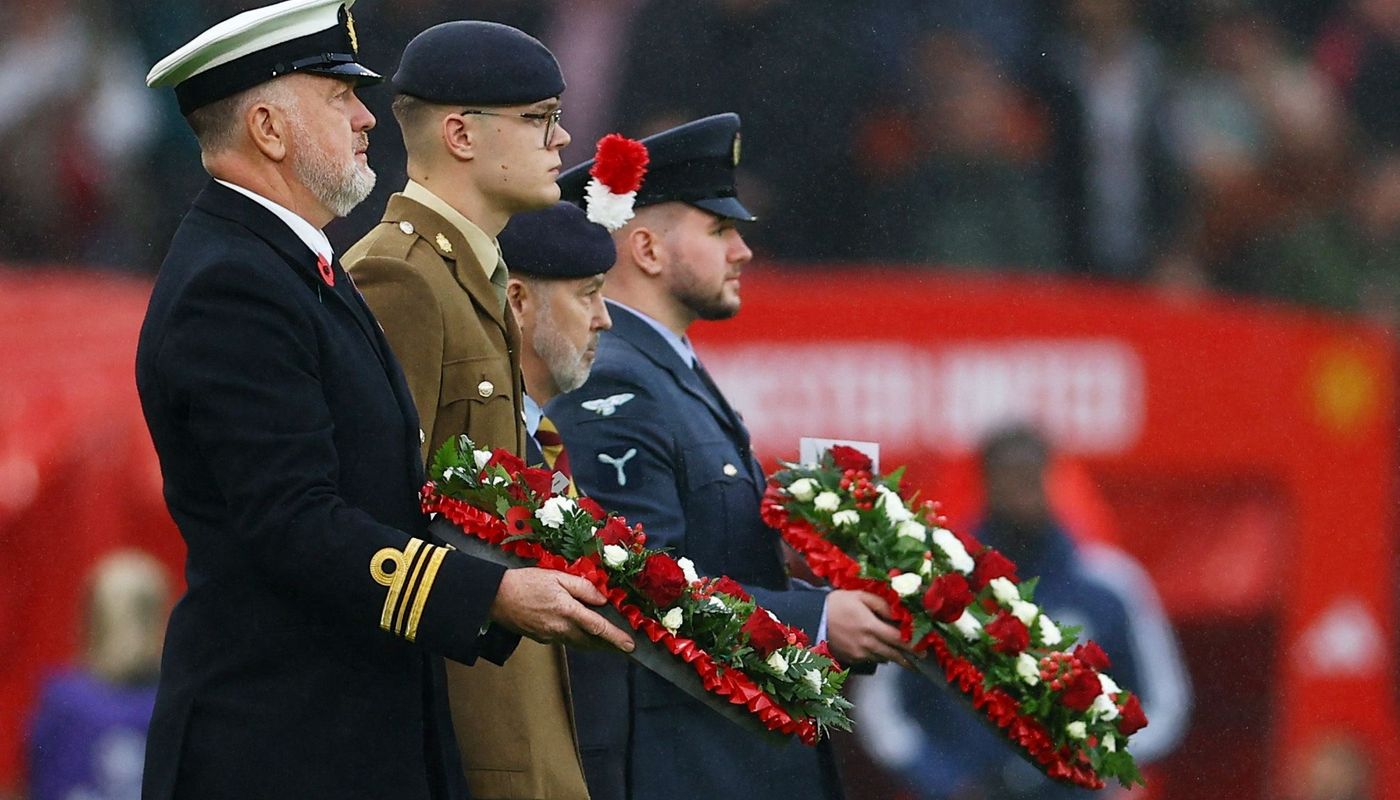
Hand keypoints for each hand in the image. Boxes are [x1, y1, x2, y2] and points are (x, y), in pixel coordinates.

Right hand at [489, 567, 634, 651]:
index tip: (630, 645)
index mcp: (567, 611)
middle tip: (626, 649)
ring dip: (597, 646)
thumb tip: (601, 599)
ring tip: (611, 645)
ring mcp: (551, 636)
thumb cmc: (526, 582)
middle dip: (610, 646)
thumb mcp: (556, 576)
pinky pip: (567, 641)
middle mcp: (561, 628)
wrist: (496, 597)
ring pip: (580, 644)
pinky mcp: (543, 639)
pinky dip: (580, 640)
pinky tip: (584, 635)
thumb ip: (582, 587)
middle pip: (592, 641)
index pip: (598, 627)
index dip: (616, 637)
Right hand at [824, 590, 917, 667]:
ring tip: (908, 659)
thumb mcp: (861, 596)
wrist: (813, 617)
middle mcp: (866, 643)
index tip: (923, 649)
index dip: (913, 646)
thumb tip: (899, 614)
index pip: (898, 640)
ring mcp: (858, 653)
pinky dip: (880, 656)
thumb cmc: (838, 603)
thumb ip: (882, 605)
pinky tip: (885, 653)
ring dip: (895, 658)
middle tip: (922, 659)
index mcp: (870, 626)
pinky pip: (871, 659)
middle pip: (894, 654)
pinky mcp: (852, 659)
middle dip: (909, 658)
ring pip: (883, 659)